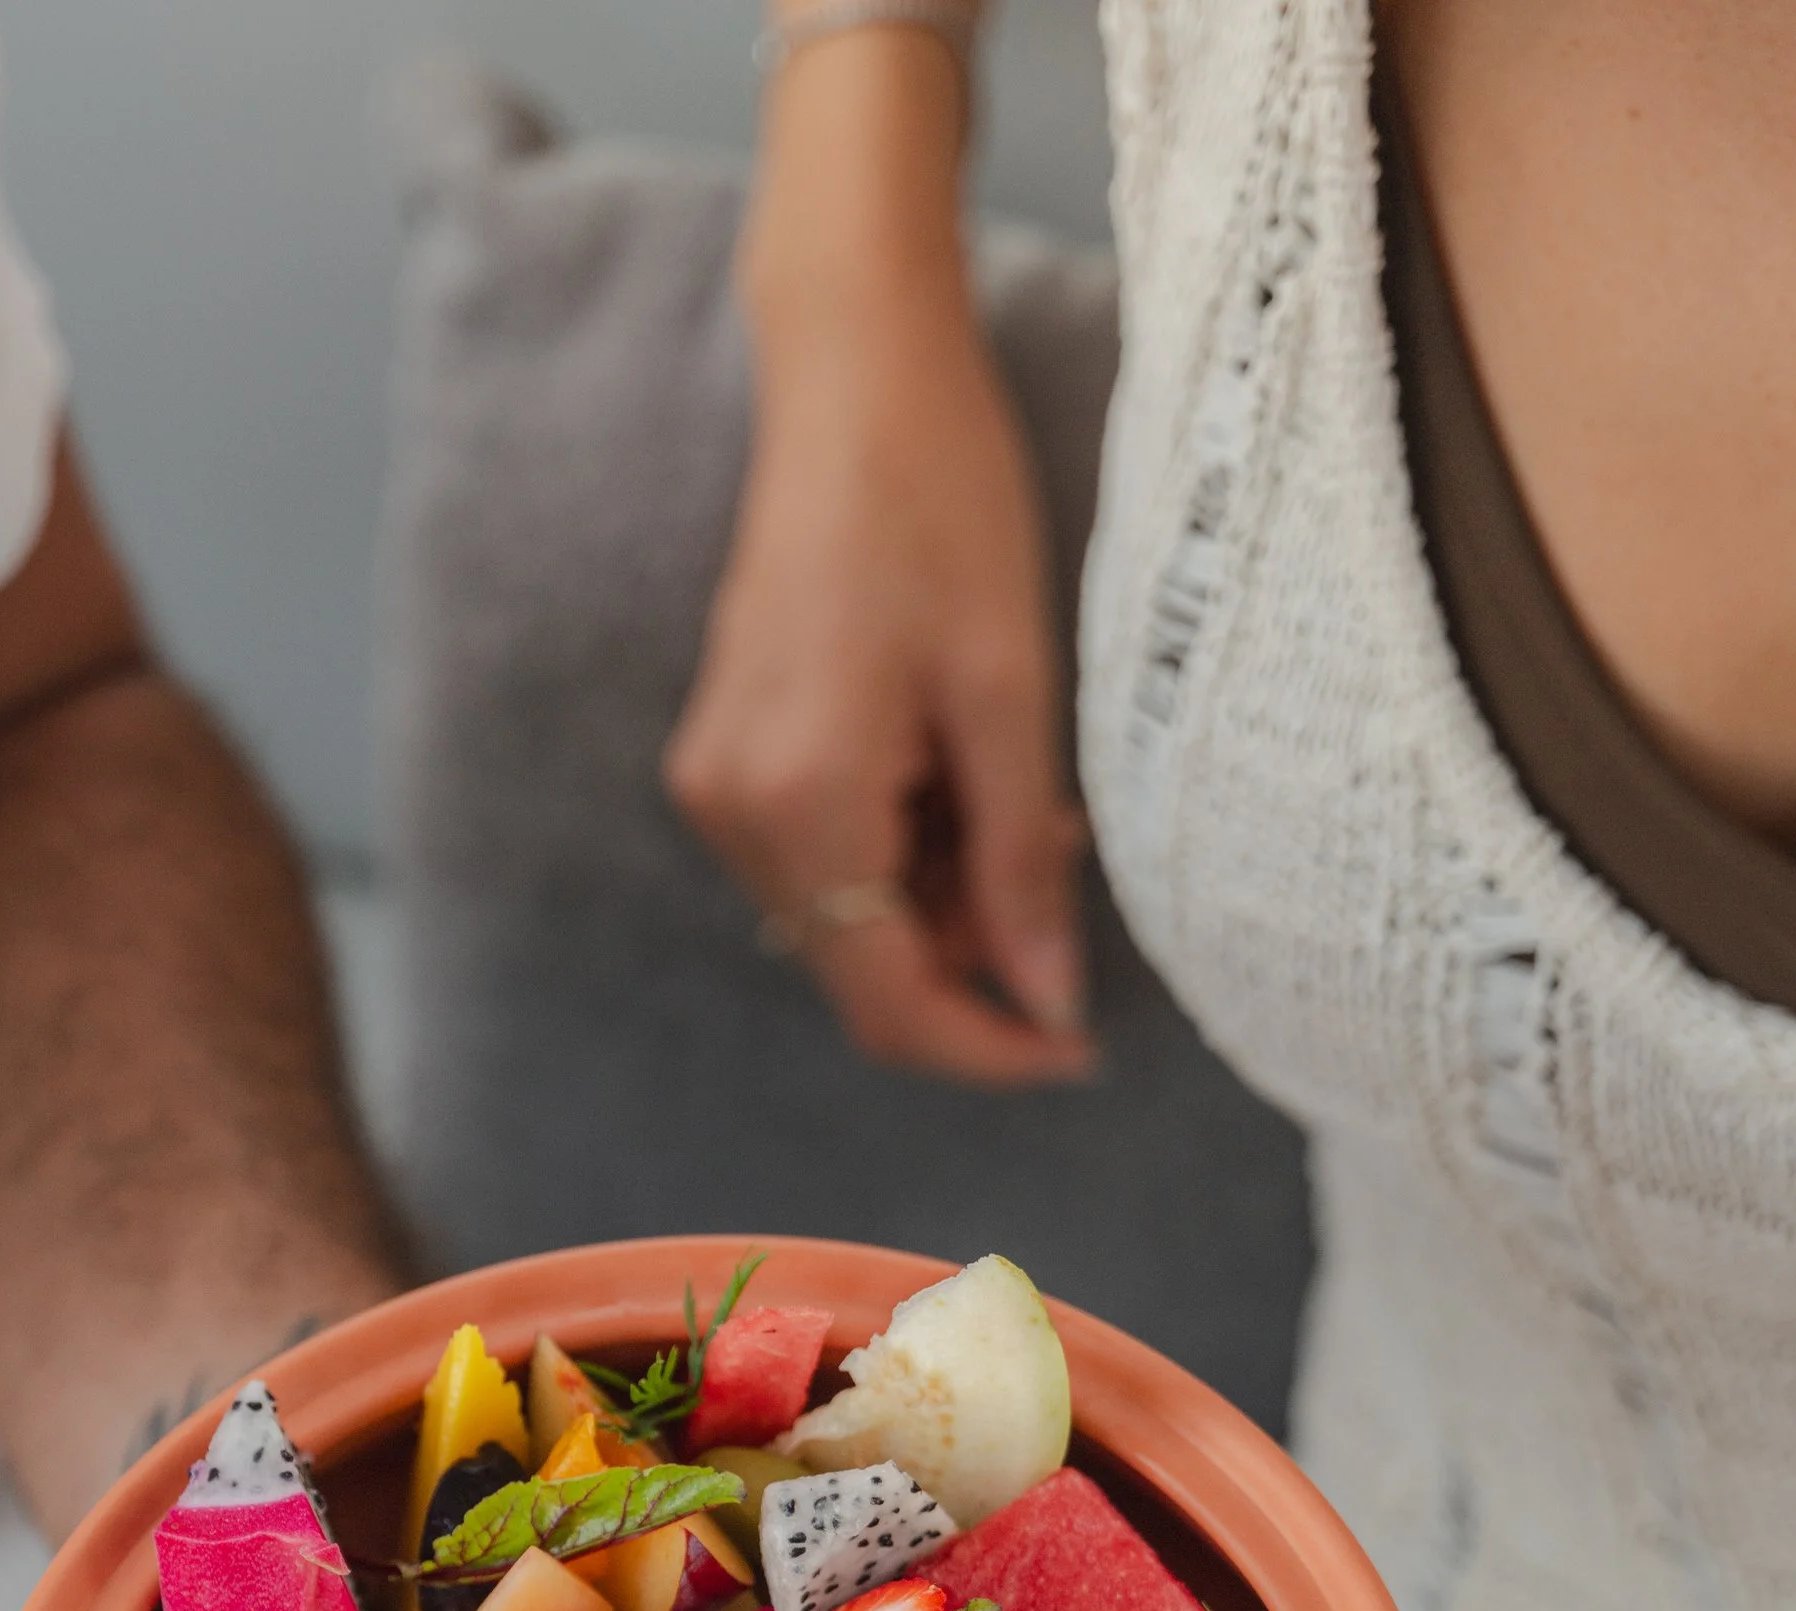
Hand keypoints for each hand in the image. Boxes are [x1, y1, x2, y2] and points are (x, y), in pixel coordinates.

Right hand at [668, 287, 1093, 1084]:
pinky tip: (954, 771)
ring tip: (1013, 791)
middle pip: (863, 970)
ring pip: (846, 918)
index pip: (889, 1003)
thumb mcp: (1009, 693)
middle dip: (972, 955)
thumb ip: (1020, 866)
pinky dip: (901, 849)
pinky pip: (823, 856)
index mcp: (800, 801)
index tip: (1076, 1047)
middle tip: (1061, 861)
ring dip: (941, 896)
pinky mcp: (726, 756)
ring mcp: (719, 785)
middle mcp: (735, 812)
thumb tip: (1047, 999)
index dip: (989, 1046)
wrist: (852, 377)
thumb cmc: (941, 500)